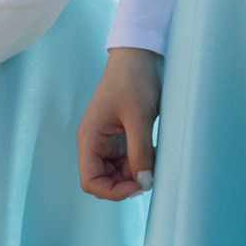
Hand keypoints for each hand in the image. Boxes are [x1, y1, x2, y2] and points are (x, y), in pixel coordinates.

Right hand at [79, 46, 162, 201]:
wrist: (140, 54)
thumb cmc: (134, 80)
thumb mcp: (139, 117)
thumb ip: (140, 152)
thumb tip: (144, 183)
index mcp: (90, 139)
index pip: (90, 181)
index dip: (112, 191)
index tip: (138, 186)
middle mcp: (95, 142)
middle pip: (104, 179)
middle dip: (126, 183)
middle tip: (151, 176)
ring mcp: (108, 139)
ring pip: (117, 171)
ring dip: (135, 173)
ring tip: (155, 164)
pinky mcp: (122, 135)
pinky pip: (127, 159)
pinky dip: (140, 162)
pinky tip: (154, 155)